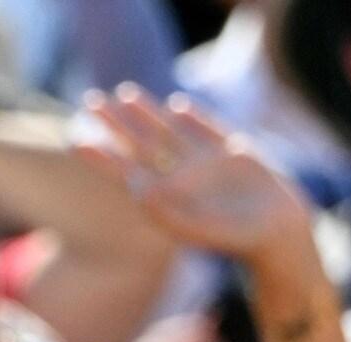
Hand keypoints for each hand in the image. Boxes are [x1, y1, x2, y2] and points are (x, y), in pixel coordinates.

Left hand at [78, 85, 312, 269]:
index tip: (75, 140)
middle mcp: (179, 177)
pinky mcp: (233, 153)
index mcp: (163, 195)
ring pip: (168, 131)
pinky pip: (206, 130)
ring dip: (146, 113)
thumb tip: (135, 189)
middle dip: (115, 124)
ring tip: (124, 93)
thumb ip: (162, 211)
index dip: (100, 156)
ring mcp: (204, 163)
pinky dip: (192, 118)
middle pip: (139, 143)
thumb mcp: (191, 228)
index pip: (124, 170)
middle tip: (90, 102)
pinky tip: (177, 105)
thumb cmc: (229, 239)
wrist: (275, 235)